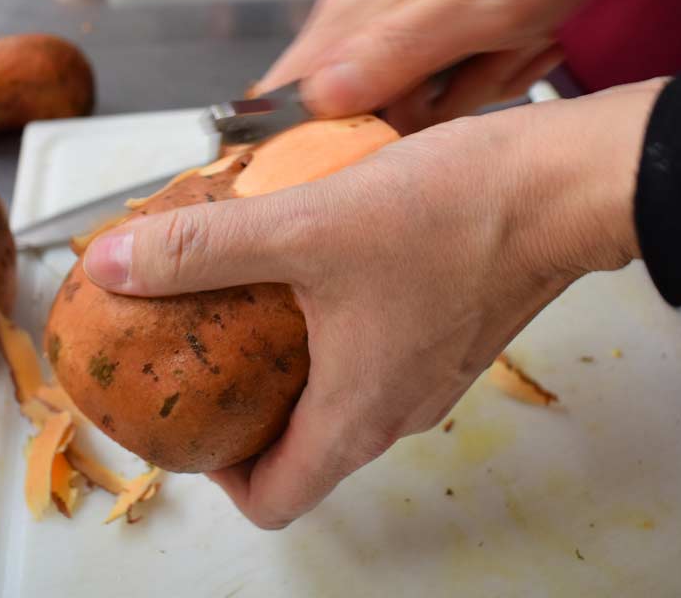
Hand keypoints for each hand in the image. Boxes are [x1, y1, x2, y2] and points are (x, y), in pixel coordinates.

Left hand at [83, 81, 662, 527]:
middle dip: (246, 411)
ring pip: (341, 397)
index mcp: (359, 414)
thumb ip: (201, 247)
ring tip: (251, 301)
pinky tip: (315, 265)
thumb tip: (118, 262)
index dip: (219, 475)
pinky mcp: (451, 330)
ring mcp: (432, 373)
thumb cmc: (456, 215)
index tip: (189, 425)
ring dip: (290, 364)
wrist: (562, 182)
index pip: (274, 498)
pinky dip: (333, 329)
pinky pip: (376, 354)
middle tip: (205, 355)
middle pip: (305, 448)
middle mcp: (400, 410)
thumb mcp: (301, 227)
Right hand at [260, 0, 625, 129]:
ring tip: (505, 52)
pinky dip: (482, 81)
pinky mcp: (423, 37)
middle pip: (355, 118)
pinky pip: (440, 92)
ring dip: (465, 96)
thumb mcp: (476, 5)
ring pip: (406, 109)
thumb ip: (397, 50)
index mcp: (352, 14)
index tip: (384, 146)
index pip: (289, 98)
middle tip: (480, 75)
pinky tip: (509, 50)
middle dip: (420, 120)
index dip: (319, 142)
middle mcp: (357, 21)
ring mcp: (390, 29)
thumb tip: (322, 96)